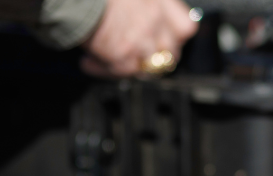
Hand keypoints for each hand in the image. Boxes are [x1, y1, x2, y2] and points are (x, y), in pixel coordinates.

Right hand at [80, 0, 197, 76]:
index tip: (164, 39)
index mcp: (157, 1)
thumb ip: (138, 5)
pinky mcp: (123, 54)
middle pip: (169, 52)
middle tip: (134, 55)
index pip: (184, 27)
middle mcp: (155, 20)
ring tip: (108, 61)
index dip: (175, 36)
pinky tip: (88, 63)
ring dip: (128, 66)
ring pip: (147, 66)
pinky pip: (120, 71)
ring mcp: (142, 39)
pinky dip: (102, 69)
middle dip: (154, 57)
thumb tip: (130, 15)